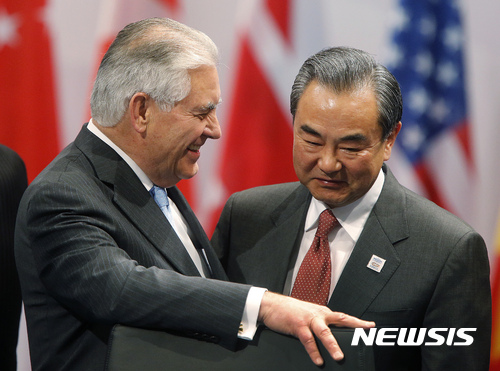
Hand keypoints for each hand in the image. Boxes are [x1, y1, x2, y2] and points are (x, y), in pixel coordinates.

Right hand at [258, 291, 374, 365]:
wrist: (271, 305)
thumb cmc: (289, 311)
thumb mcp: (308, 315)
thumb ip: (319, 324)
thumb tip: (331, 338)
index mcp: (322, 312)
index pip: (343, 317)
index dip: (357, 321)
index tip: (370, 326)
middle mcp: (318, 314)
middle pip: (339, 321)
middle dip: (352, 328)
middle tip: (362, 338)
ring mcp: (309, 319)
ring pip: (324, 332)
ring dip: (332, 345)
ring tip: (338, 357)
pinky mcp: (298, 326)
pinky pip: (308, 340)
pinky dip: (314, 351)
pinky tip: (318, 360)